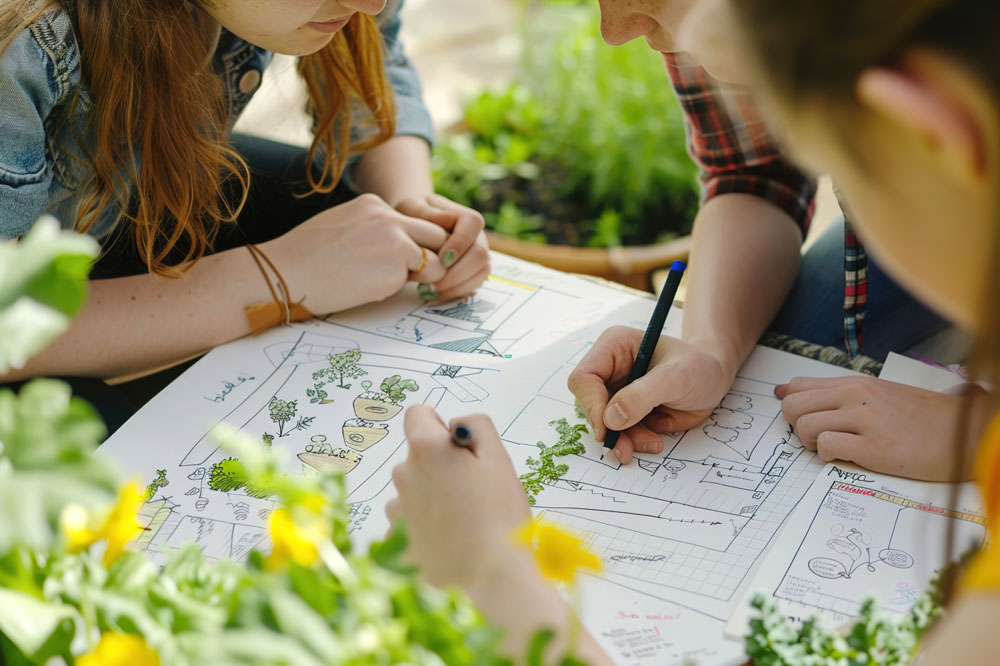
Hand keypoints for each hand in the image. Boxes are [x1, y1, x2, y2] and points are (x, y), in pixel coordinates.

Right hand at [265, 193, 447, 313]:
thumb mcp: (345, 227)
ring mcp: (395, 240)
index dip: (414, 243)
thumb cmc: (307, 258)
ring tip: (384, 281)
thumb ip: (374, 231)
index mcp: (374, 205)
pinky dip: (401, 289)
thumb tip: (397, 248)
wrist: (287, 273)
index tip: (400, 260)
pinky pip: (417, 281)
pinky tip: (369, 287)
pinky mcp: (396, 265)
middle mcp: (389, 217)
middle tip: (415, 276)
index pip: (414, 222)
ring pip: (437, 260)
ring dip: (421, 276)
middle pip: (437, 234)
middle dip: (433, 256)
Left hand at [387, 406, 531, 590]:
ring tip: (462, 522)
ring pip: (413, 492)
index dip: (441, 427)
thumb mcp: (499, 458)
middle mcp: (403, 476)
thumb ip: (476, 426)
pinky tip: (449, 543)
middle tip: (472, 492)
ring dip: (431, 498)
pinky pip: (407, 525)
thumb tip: (454, 426)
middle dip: (439, 466)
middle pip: (418, 457)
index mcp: (427, 450)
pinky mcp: (396, 544)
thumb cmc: (501, 515)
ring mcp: (396, 512)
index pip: (418, 415)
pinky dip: (424, 529)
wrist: (492, 579)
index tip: (460, 450)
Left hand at [395, 194, 489, 300]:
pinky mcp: (472, 272)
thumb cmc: (410, 215)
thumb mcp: (411, 208)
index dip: (461, 243)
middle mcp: (476, 236)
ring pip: (481, 273)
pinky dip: (455, 293)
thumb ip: (426, 213)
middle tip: (431, 284)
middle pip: (481, 254)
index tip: (442, 259)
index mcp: (463, 216)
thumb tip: (448, 220)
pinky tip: (434, 294)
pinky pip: (473, 285)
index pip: (473, 223)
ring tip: (429, 291)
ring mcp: (476, 255)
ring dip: (457, 286)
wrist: (410, 226)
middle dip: (457, 273)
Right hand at [568, 326, 734, 464]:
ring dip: (625, 439)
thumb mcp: (676, 377)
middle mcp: (609, 368)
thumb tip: (610, 418)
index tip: (608, 430)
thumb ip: (642, 395)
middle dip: (611, 429)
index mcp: (613, 347)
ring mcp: (616, 390)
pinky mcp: (625, 409)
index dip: (592, 405)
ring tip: (653, 442)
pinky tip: (654, 439)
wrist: (715, 378)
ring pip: (604, 423)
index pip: (584, 378)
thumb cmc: (699, 366)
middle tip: (626, 450)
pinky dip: (634, 441)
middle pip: (591, 404)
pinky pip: (619, 432)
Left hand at [776, 375, 972, 480]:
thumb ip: (836, 393)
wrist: (964, 431)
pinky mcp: (875, 447)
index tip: (802, 419)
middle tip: (817, 438)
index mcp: (854, 382)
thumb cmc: (919, 417)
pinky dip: (828, 456)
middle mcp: (856, 394)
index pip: (798, 385)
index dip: (792, 405)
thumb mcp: (878, 393)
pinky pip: (827, 446)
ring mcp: (865, 419)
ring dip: (811, 443)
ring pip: (804, 426)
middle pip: (792, 406)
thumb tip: (783, 391)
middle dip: (796, 426)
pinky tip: (847, 457)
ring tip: (833, 448)